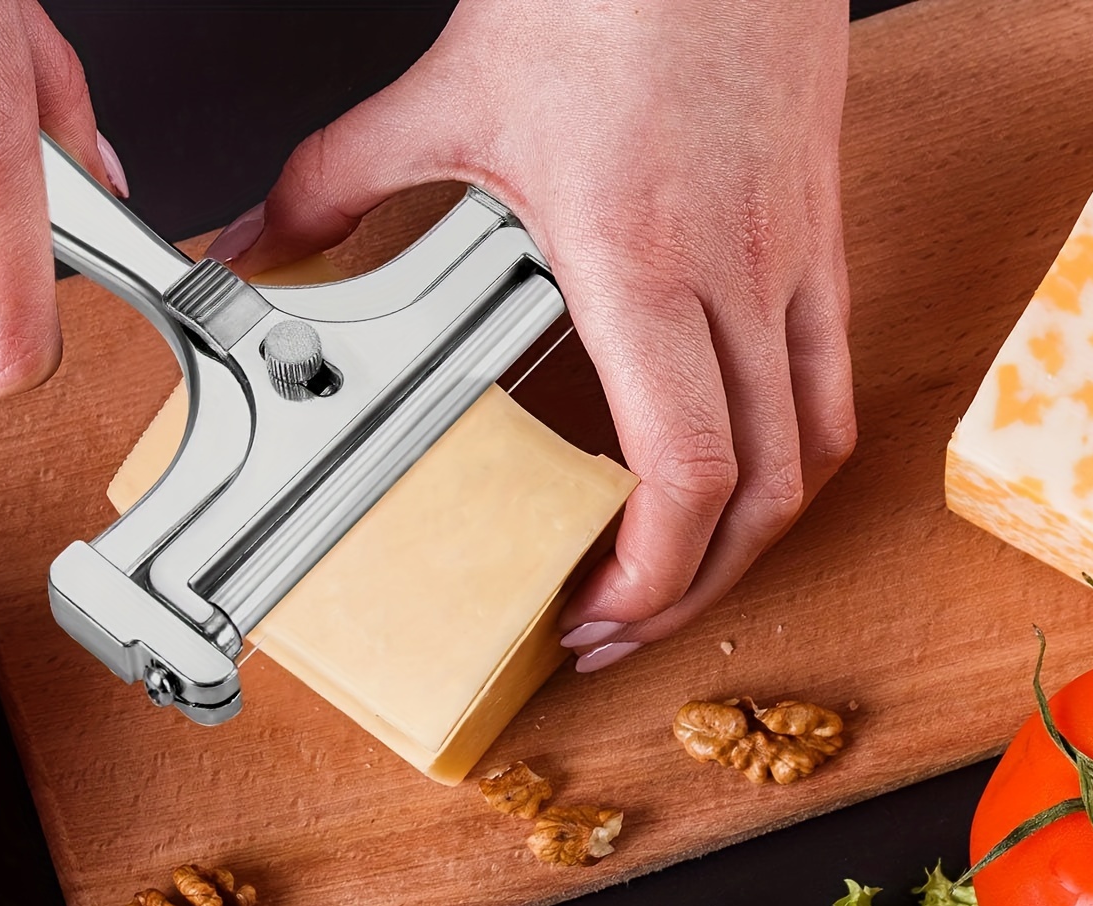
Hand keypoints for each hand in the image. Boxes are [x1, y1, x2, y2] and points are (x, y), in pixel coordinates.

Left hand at [220, 0, 854, 666]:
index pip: (686, 471)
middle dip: (690, 591)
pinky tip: (745, 477)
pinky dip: (793, 456)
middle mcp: (734, 276)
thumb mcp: (451, 90)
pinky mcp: (819, 236)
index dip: (653, 575)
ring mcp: (791, 260)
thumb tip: (260, 245)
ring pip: (809, 453)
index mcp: (640, 262)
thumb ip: (339, 184)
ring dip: (751, 541)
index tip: (597, 613)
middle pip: (757, 496)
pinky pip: (832, 380)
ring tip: (682, 576)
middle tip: (620, 627)